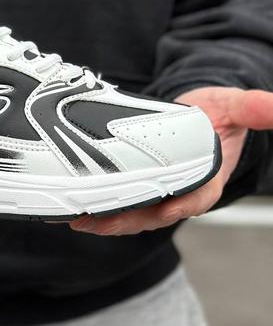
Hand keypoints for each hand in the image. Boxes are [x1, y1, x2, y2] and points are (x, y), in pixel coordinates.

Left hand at [69, 86, 272, 235]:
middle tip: (97, 218)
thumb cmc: (217, 115)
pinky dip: (97, 205)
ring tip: (76, 216)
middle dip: (126, 218)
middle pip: (153, 213)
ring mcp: (157, 194)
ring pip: (131, 213)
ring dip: (105, 216)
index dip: (178, 206)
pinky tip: (72, 204)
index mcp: (207, 181)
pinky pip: (119, 201)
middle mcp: (180, 194)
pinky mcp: (138, 187)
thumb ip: (252, 108)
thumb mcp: (235, 107)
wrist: (197, 115)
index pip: (194, 199)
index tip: (161, 208)